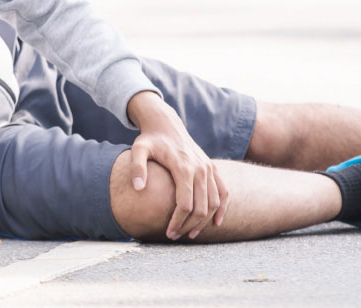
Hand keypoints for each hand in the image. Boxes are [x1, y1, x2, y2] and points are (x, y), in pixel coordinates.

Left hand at [126, 91, 228, 240]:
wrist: (166, 124)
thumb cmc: (150, 139)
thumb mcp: (138, 149)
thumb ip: (137, 168)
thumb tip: (138, 189)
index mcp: (183, 167)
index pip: (185, 204)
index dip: (177, 222)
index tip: (167, 232)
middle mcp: (200, 168)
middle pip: (200, 207)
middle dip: (188, 225)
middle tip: (175, 236)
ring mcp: (209, 168)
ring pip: (214, 202)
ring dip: (204, 221)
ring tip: (190, 234)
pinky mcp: (212, 167)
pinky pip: (224, 191)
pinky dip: (222, 208)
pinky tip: (216, 223)